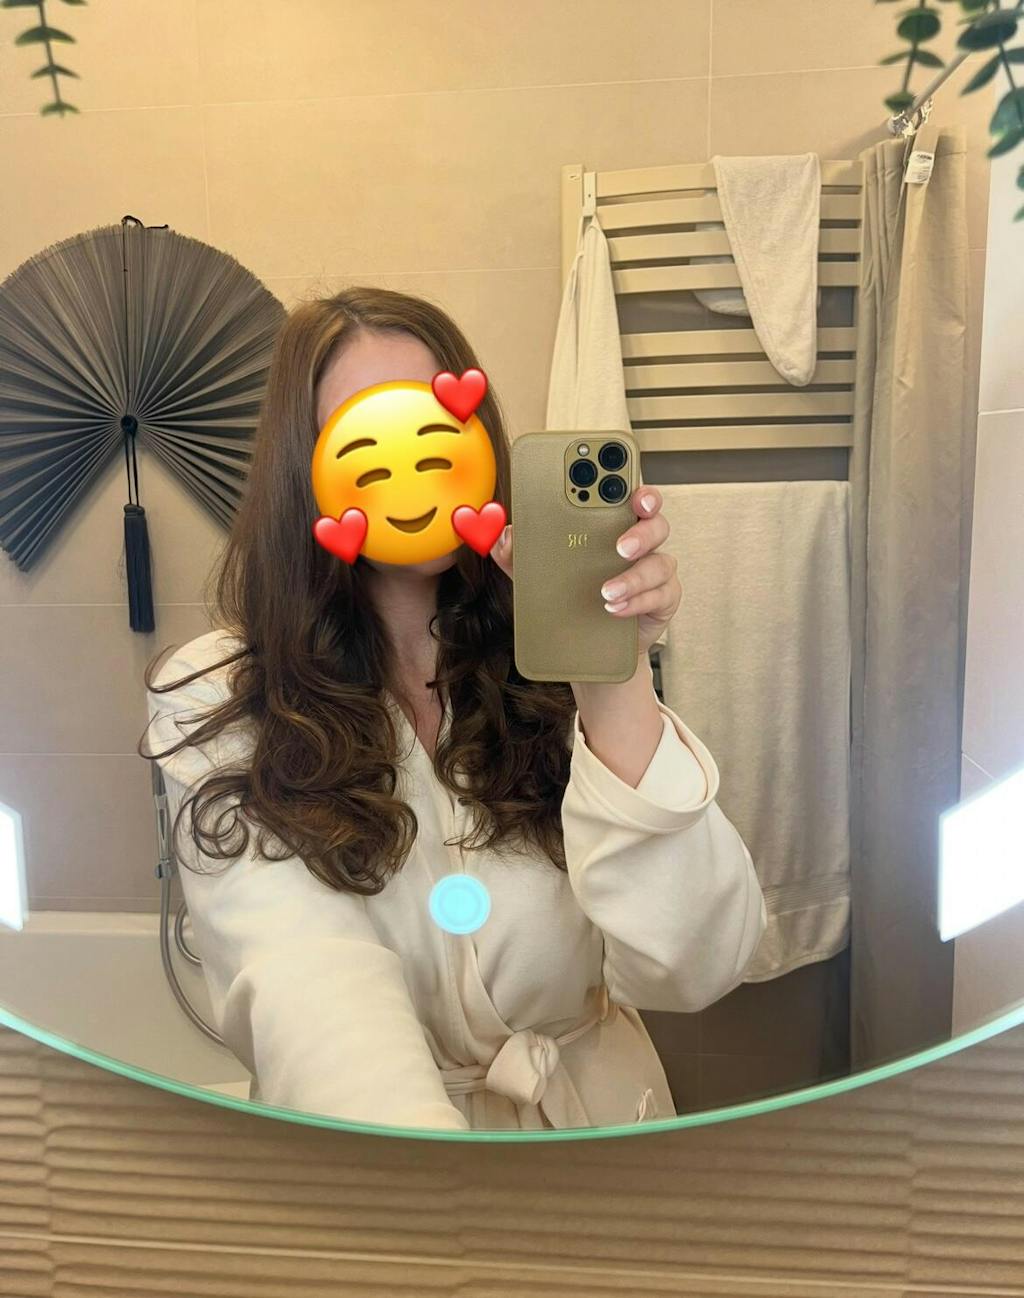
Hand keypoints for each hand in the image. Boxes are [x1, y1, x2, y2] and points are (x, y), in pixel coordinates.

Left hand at [489, 485, 679, 656]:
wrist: (588, 641)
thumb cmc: (571, 595)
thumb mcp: (535, 573)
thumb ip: (516, 552)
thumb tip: (505, 535)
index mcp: (612, 524)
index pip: (625, 494)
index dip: (629, 481)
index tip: (620, 480)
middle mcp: (640, 542)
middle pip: (655, 520)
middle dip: (643, 526)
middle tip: (621, 543)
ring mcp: (654, 571)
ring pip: (660, 562)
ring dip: (634, 576)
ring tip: (606, 589)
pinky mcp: (662, 600)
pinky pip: (659, 595)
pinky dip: (637, 601)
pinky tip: (614, 607)